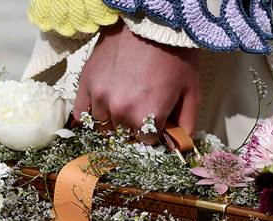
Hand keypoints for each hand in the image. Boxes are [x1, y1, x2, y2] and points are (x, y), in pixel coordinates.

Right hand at [73, 22, 200, 140]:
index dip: (154, 133)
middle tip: (142, 107)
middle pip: (125, 135)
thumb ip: (187, 124)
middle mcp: (121, 112)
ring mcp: (100, 98)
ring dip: (114, 121)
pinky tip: (101, 109)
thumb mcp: (191, 92)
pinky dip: (90, 116)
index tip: (156, 122)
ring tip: (124, 103)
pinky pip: (81, 113)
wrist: (152, 22)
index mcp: (147, 118)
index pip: (146, 142)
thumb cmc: (176, 56)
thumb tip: (180, 146)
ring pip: (104, 126)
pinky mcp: (86, 83)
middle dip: (135, 126)